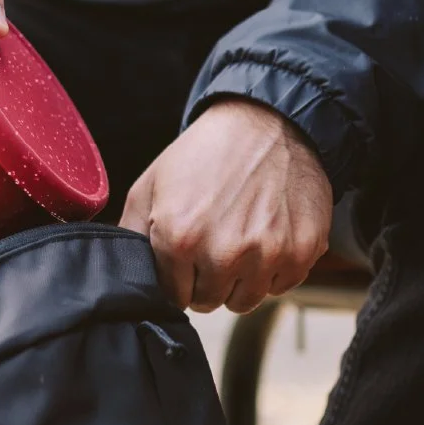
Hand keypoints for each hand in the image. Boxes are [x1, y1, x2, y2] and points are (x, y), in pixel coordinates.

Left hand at [120, 99, 332, 313]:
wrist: (267, 122)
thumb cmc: (206, 153)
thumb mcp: (151, 184)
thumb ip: (129, 233)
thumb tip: (121, 270)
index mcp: (179, 238)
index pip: (174, 296)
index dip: (178, 279)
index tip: (186, 259)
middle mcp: (224, 252)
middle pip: (209, 302)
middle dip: (207, 281)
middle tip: (214, 244)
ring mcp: (268, 254)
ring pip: (246, 300)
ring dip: (240, 280)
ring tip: (240, 239)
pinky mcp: (302, 251)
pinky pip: (281, 286)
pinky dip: (273, 270)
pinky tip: (266, 236)